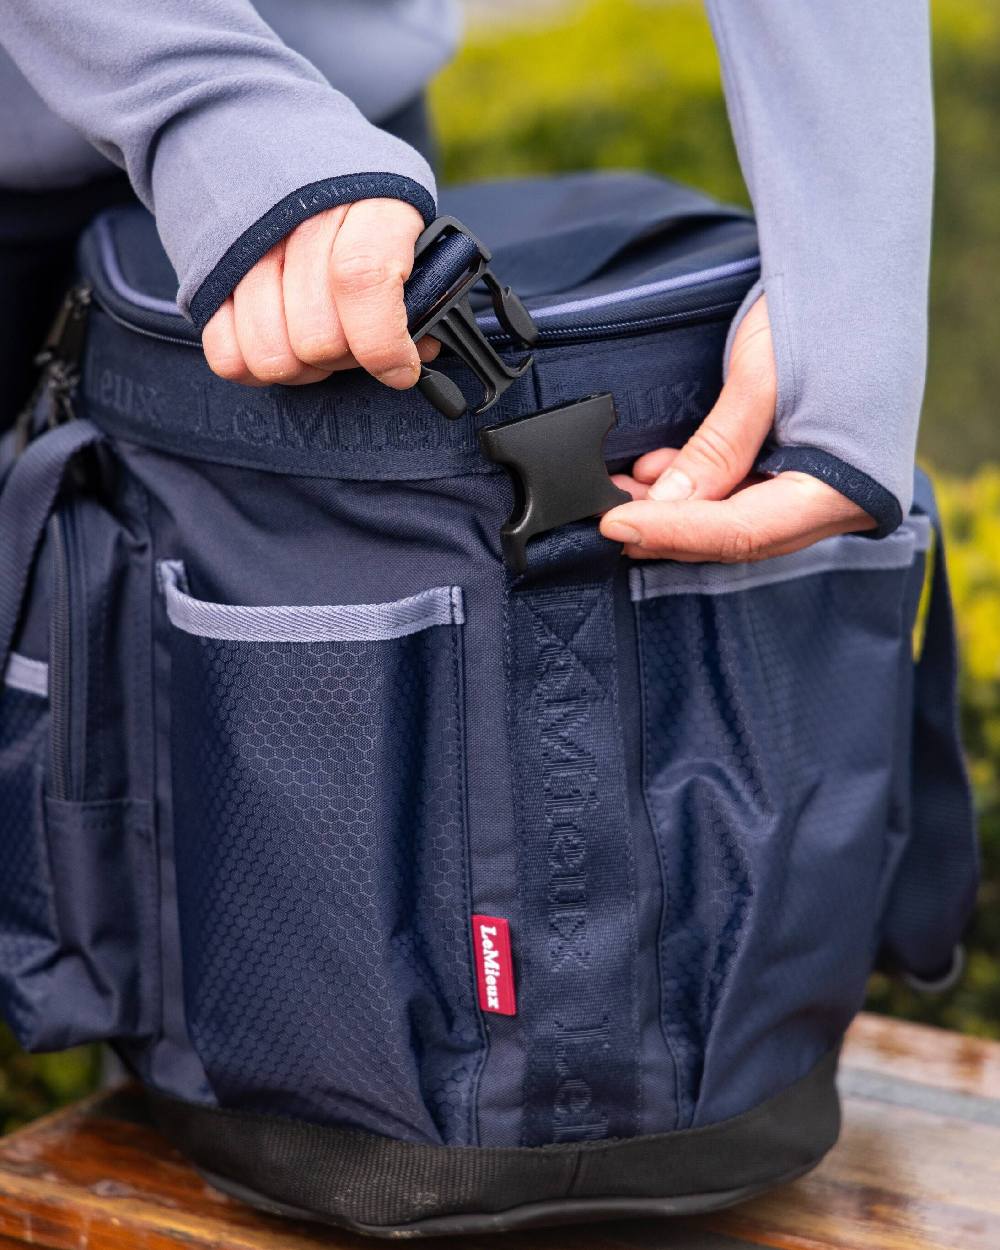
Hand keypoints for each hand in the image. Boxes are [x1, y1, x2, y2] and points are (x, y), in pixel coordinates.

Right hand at [202, 199, 438, 387]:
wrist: (265, 131)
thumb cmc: (351, 197)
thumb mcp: (401, 219)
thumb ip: (422, 282)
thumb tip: (422, 347)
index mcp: (363, 199)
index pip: (362, 279)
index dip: (382, 342)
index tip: (400, 369)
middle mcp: (296, 220)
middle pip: (318, 337)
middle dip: (344, 358)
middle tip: (353, 339)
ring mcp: (243, 248)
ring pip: (273, 357)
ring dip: (303, 368)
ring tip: (315, 336)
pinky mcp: (206, 276)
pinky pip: (228, 358)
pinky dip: (255, 366)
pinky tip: (278, 338)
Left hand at [599, 296, 873, 560]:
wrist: (861, 273)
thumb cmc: (828, 312)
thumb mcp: (763, 376)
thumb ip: (718, 448)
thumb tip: (665, 504)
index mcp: (844, 490)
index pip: (742, 532)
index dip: (673, 532)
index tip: (614, 525)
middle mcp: (836, 505)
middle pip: (735, 538)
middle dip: (665, 528)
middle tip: (604, 515)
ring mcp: (819, 493)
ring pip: (732, 523)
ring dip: (673, 512)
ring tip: (617, 492)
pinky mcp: (800, 473)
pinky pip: (741, 498)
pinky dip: (695, 492)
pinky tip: (653, 473)